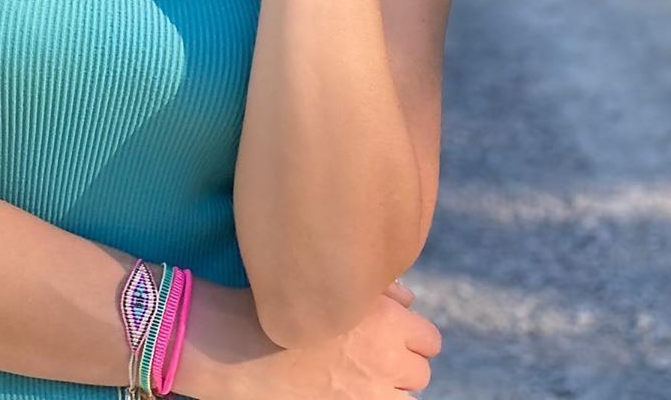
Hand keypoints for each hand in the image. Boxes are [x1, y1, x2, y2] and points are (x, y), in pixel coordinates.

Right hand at [226, 278, 440, 399]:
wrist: (240, 345)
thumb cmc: (283, 304)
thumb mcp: (331, 282)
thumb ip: (379, 291)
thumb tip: (408, 302)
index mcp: (386, 321)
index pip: (430, 339)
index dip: (412, 335)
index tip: (393, 334)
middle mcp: (385, 360)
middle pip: (421, 373)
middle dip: (403, 363)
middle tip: (376, 355)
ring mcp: (368, 394)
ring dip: (392, 388)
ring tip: (362, 375)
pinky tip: (349, 389)